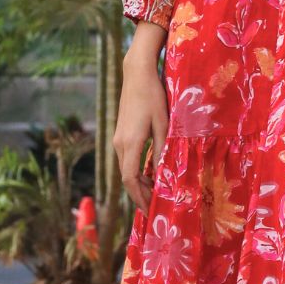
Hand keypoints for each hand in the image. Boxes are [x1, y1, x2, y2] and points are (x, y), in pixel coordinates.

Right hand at [113, 50, 168, 212]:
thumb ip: (164, 147)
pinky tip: (148, 174)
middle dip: (139, 194)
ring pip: (125, 169)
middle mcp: (119, 143)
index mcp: (130, 142)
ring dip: (138, 183)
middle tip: (154, 206)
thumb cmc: (153, 96)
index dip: (139, 196)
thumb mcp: (164, 122)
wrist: (137, 74)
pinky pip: (126, 159)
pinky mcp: (121, 133)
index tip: (149, 208)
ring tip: (153, 193)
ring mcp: (118, 138)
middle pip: (126, 177)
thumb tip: (166, 171)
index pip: (130, 178)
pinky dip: (136, 171)